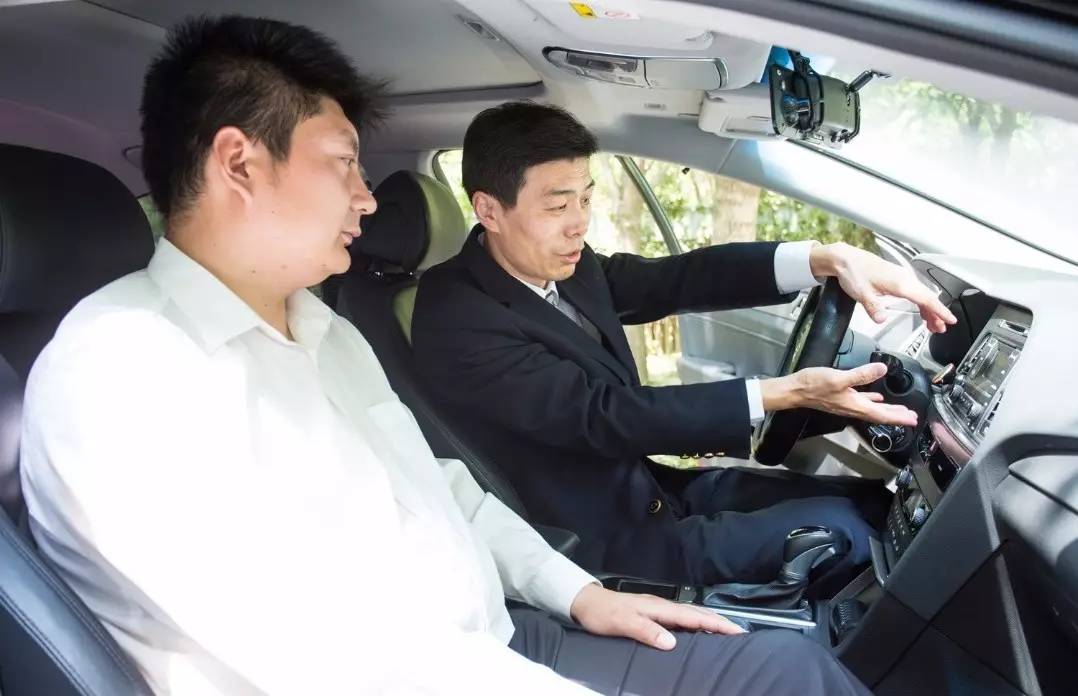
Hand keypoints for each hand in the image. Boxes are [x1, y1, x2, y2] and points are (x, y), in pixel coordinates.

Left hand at [569, 583, 744, 650]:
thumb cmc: (604, 613)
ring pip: (690, 614)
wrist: (587, 602)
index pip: (694, 616)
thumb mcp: (623, 623)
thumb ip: (647, 631)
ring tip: (725, 631)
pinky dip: (695, 623)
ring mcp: (658, 608)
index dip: (716, 624)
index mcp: (659, 608)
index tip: (736, 631)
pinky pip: (680, 618)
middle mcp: (662, 606)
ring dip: (709, 621)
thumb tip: (672, 642)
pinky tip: (696, 630)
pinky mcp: (652, 613)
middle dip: (719, 621)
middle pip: (697, 613)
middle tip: (739, 632)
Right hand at [760, 362, 917, 425]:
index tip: (913, 420)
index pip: (882, 415)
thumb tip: (882, 369)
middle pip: (879, 415)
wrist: (794, 390)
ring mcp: (846, 404)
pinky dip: (873, 402)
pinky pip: (862, 403)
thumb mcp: (839, 378)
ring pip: (873, 410)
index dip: (899, 417)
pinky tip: (876, 398)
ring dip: (887, 411)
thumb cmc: (814, 385)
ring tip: (900, 410)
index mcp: (855, 405)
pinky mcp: (841, 398)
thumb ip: (861, 374)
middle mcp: (853, 408)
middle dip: (896, 416)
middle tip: (912, 417)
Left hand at [809, 242, 956, 332]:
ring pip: (922, 295)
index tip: (950, 320)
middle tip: (941, 329)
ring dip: (930, 310)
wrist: (846, 259)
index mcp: (900, 283)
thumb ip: (873, 308)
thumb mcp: (861, 293)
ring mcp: (902, 277)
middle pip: (927, 298)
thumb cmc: (853, 272)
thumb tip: (881, 319)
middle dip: (937, 314)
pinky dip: (921, 303)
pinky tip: (921, 312)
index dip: (940, 311)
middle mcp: (904, 278)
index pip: (926, 299)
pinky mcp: (897, 278)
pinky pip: (915, 292)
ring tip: (933, 325)